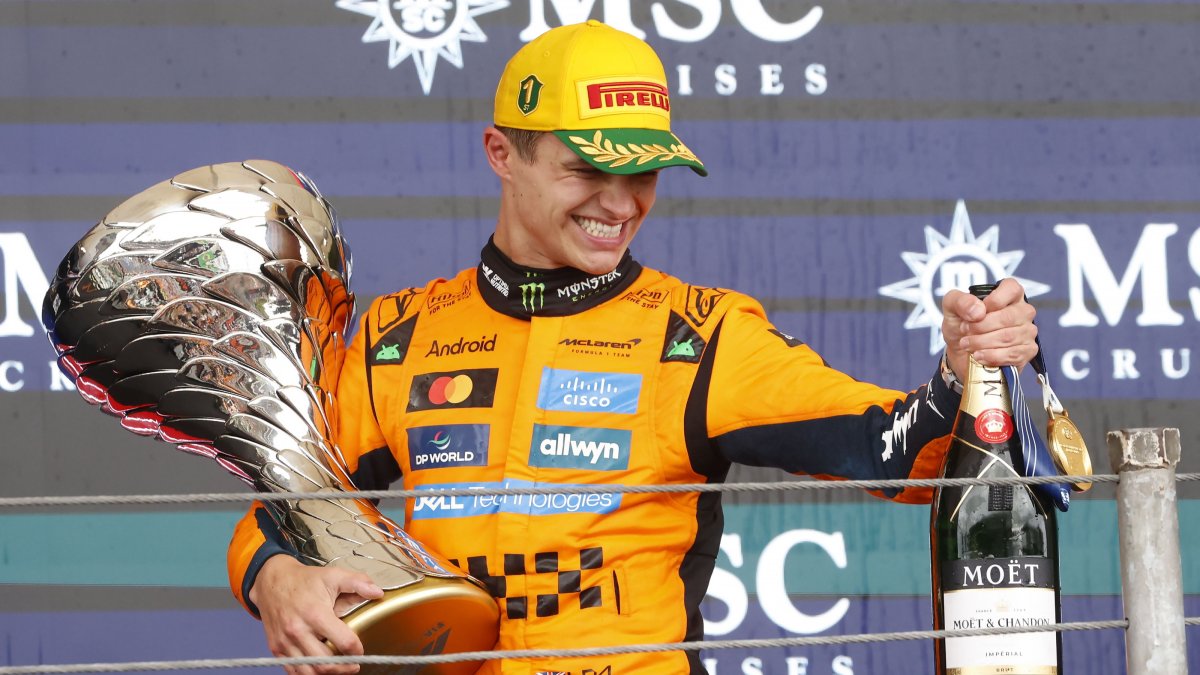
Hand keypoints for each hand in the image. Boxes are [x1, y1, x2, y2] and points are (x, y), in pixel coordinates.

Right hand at [249, 554, 384, 674]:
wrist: (271, 581)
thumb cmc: (303, 580)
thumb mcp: (333, 575)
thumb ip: (358, 583)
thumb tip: (377, 592)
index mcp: (315, 613)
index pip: (343, 642)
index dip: (356, 649)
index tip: (360, 650)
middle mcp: (298, 630)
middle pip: (325, 663)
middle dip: (344, 667)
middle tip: (353, 664)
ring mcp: (285, 642)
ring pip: (309, 671)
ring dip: (327, 673)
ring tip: (338, 668)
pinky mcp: (276, 648)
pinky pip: (294, 670)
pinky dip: (308, 672)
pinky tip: (319, 666)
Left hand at [941, 278, 1037, 380]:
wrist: (960, 353)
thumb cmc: (961, 325)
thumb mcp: (952, 308)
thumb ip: (960, 302)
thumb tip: (979, 310)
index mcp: (1009, 294)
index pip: (1011, 289)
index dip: (993, 301)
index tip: (976, 313)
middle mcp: (1023, 310)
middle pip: (1007, 317)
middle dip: (980, 327)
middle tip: (965, 331)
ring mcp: (1028, 331)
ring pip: (1008, 337)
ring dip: (982, 342)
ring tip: (967, 344)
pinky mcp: (1028, 350)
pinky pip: (1014, 354)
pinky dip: (992, 356)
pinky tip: (979, 356)